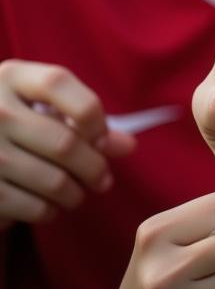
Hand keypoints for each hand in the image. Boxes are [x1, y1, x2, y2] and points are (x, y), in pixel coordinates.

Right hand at [0, 60, 135, 227]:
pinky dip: (49, 211)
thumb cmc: (17, 119)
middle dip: (94, 167)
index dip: (91, 112)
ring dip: (76, 194)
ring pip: (52, 180)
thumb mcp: (43, 105)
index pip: (58, 84)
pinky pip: (30, 207)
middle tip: (103, 179)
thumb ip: (84, 117)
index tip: (102, 137)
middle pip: (64, 142)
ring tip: (79, 194)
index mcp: (12, 77)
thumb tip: (129, 146)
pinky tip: (52, 206)